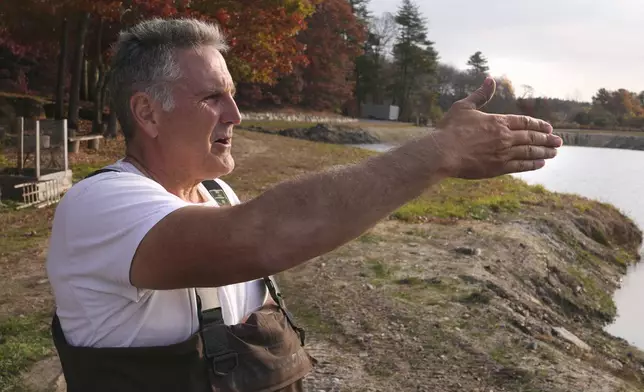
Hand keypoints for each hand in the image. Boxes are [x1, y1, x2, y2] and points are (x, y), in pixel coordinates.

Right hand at [432, 77, 562, 178]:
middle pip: (532, 137)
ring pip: (529, 152)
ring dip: (544, 151)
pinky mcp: (497, 168)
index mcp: (498, 121)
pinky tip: (540, 164)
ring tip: (554, 152)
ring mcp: (503, 153)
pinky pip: (520, 166)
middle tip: (559, 141)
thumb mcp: (463, 107)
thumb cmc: (450, 129)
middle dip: (547, 138)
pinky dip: (532, 164)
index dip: (539, 124)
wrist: (442, 152)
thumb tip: (490, 79)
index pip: (525, 122)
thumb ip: (480, 95)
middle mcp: (505, 137)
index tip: (549, 127)